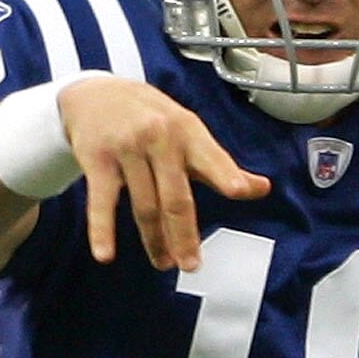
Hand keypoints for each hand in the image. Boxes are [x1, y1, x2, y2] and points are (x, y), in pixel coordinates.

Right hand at [61, 78, 269, 272]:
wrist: (96, 93)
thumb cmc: (152, 118)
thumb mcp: (188, 132)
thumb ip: (221, 165)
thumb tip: (262, 189)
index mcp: (188, 132)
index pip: (211, 158)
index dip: (226, 174)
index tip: (238, 190)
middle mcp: (159, 137)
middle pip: (175, 196)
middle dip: (184, 235)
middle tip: (191, 264)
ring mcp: (127, 148)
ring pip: (144, 206)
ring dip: (154, 240)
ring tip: (164, 262)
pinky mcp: (98, 159)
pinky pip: (102, 202)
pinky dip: (102, 230)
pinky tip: (105, 254)